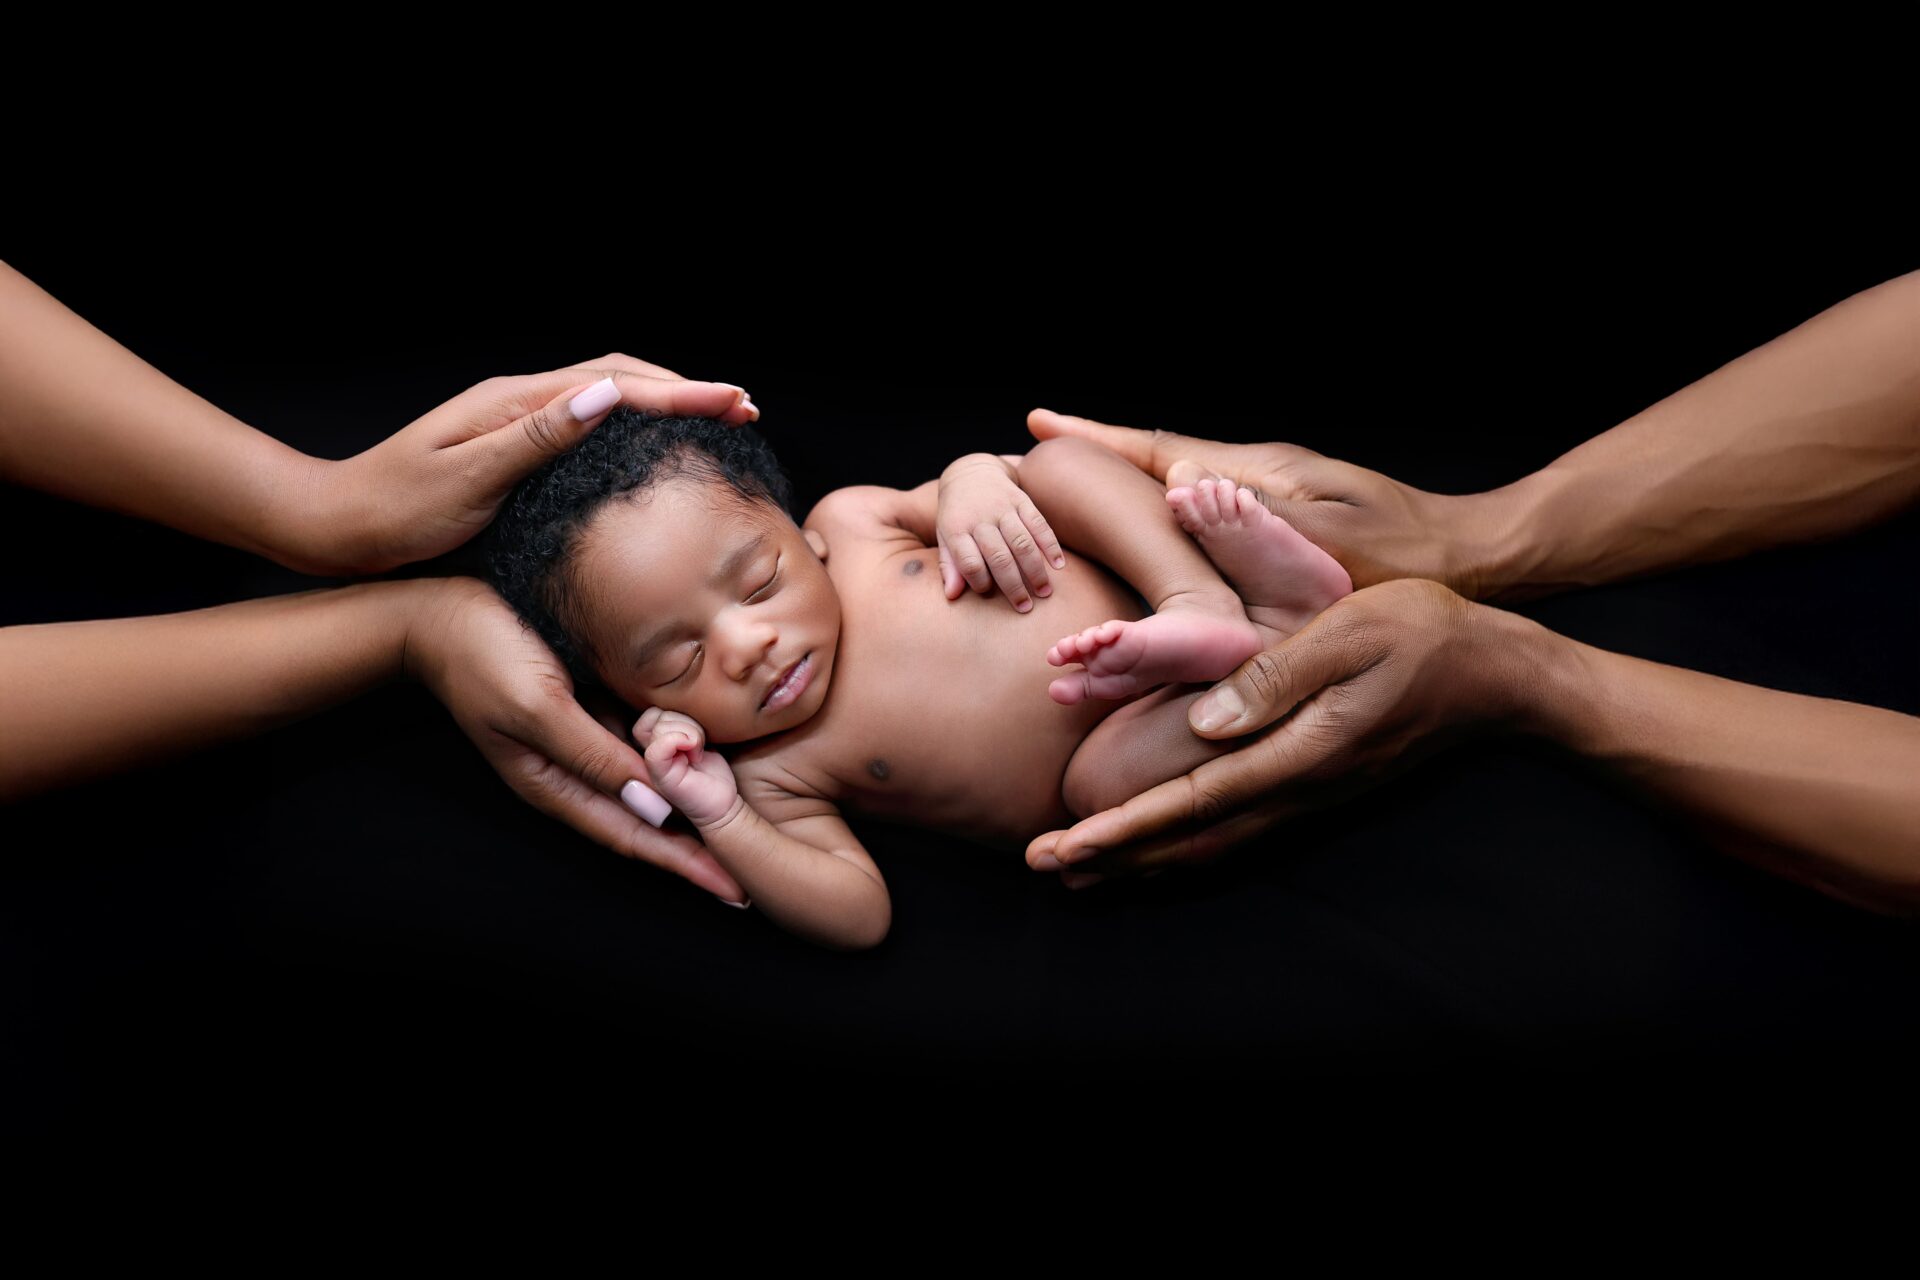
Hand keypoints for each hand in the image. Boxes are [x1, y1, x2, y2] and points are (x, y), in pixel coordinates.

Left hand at [306, 354, 759, 575]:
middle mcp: (519, 401)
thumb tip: (607, 395)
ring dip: (665, 401)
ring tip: (715, 418)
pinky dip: (635, 424)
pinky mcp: (513, 447)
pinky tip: (651, 445)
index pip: (618, 384)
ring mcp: (516, 421)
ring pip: (608, 395)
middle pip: (620, 376)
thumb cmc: (397, 513)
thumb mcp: (470, 479)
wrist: (337, 528)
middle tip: (743, 408)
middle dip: (686, 388)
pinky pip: (589, 422)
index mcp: (515, 402)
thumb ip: (539, 437)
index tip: (735, 403)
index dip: (683, 394)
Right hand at [403, 578, 747, 905]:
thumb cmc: (484, 655)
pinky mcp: (589, 708)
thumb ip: (593, 757)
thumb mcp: (539, 708)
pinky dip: (676, 755)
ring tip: (743, 823)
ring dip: (691, 802)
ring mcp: (583, 740)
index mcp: (556, 785)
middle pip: (647, 821)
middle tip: (752, 871)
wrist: (443, 610)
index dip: (685, 864)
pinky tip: (712, 757)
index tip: (735, 892)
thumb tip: (653, 805)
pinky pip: (641, 742)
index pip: (634, 837)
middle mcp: (574, 772)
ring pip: (648, 783)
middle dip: (697, 847)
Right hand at [632, 707, 740, 830]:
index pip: (651, 711)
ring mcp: (650, 763)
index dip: (674, 714)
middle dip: (686, 722)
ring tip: (697, 752)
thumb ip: (678, 721)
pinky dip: (682, 741)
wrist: (721, 802)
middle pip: (656, 713)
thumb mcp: (694, 734)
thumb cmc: (709, 768)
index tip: (693, 734)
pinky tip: (695, 755)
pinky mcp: (659, 776)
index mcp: (651, 740)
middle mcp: (645, 750)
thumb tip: (680, 700)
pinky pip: (658, 747)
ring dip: (689, 732)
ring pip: (660, 725)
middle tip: (698, 744)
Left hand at [935, 454, 1065, 610]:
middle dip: (1014, 585)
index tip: (988, 593)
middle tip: (1025, 607)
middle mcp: (981, 518)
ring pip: (1022, 543)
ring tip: (1044, 592)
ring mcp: (1003, 508)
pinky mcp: (1022, 500)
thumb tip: (951, 596)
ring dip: (1035, 570)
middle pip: (999, 557)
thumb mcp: (945, 537)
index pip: (969, 562)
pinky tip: (1059, 565)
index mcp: (957, 528)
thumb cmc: (957, 515)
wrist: (971, 473)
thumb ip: (949, 566)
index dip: (979, 581)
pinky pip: (1039, 524)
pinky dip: (1050, 545)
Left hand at [1025, 580, 1535, 876]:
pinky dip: (1185, 842)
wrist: (1495, 672)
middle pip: (1190, 837)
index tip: (1069, 844)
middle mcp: (1297, 787)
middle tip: (1044, 865)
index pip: (1194, 799)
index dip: (1127, 826)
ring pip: (1210, 841)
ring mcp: (1308, 792)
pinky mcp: (1316, 783)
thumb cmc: (1423, 634)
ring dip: (1142, 856)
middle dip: (1115, 854)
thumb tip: (1206, 722)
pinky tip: (1160, 843)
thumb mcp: (1349, 633)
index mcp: (1298, 751)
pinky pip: (1236, 827)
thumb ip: (1277, 677)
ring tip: (1081, 868)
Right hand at [1027, 408, 1503, 598]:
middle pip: (1160, 457)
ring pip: (1180, 479)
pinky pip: (1204, 504)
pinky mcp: (1282, 517)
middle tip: (1037, 446)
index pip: (1159, 452)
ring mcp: (1271, 492)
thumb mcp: (1327, 542)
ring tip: (1074, 477)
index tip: (1039, 425)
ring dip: (1126, 476)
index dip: (1097, 440)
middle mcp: (1258, 475)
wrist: (1470, 558)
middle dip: (1097, 450)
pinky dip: (1163, 504)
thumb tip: (1179, 484)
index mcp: (1260, 475)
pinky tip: (1151, 516)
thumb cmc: (1405, 560)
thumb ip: (1251, 517)